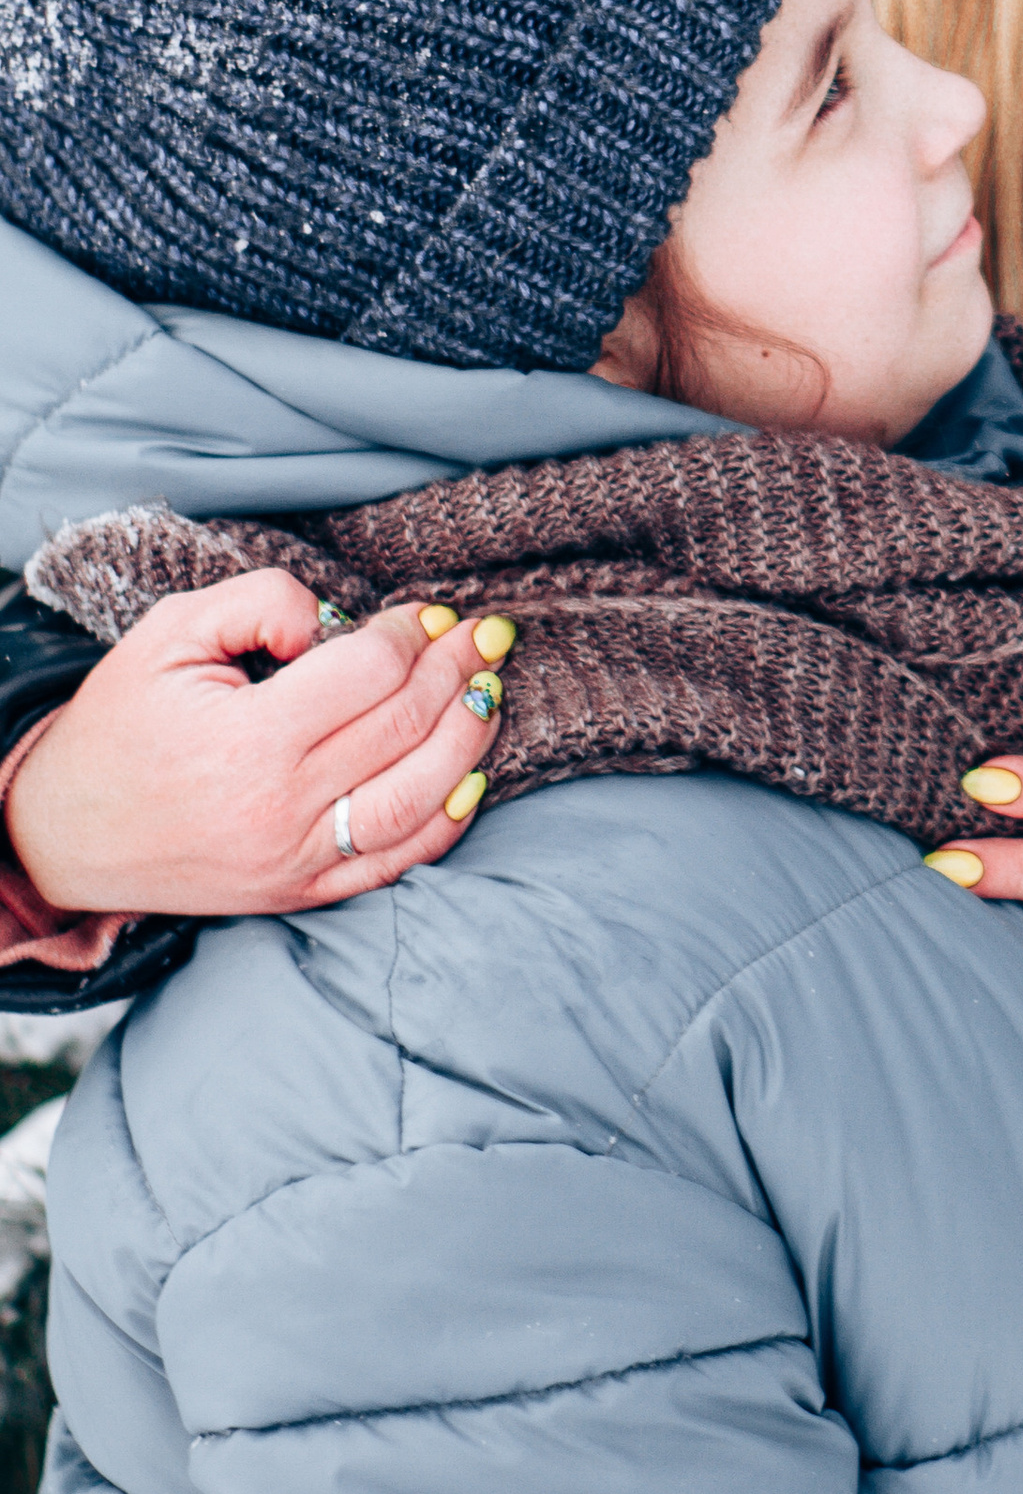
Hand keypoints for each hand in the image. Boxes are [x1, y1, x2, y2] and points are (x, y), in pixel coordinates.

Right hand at [6, 574, 513, 919]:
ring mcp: (296, 860)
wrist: (63, 834)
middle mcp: (281, 809)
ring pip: (421, 797)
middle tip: (484, 633)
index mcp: (248, 741)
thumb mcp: (169, 633)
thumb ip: (259, 601)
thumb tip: (336, 619)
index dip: (413, 632)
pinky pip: (398, 862)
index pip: (371, 672)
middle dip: (457, 669)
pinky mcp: (301, 892)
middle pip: (406, 726)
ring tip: (489, 688)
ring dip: (471, 737)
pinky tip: (472, 774)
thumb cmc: (119, 724)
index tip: (428, 611)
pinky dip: (448, 819)